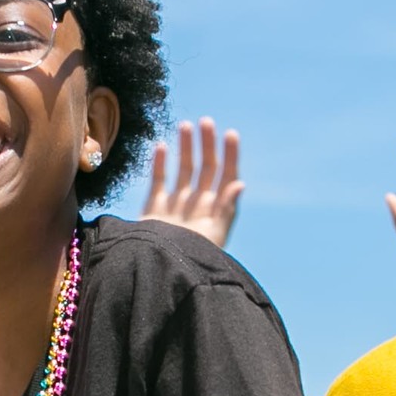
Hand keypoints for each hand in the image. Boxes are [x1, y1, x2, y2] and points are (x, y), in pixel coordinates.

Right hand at [139, 116, 243, 247]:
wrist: (161, 273)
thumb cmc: (193, 259)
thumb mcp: (215, 235)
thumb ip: (226, 208)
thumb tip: (240, 182)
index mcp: (216, 210)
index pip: (227, 175)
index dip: (230, 155)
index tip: (230, 134)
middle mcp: (199, 205)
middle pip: (206, 168)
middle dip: (207, 144)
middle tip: (205, 122)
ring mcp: (177, 206)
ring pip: (184, 170)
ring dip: (185, 148)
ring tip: (184, 125)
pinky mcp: (155, 210)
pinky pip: (159, 182)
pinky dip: (159, 164)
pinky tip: (162, 146)